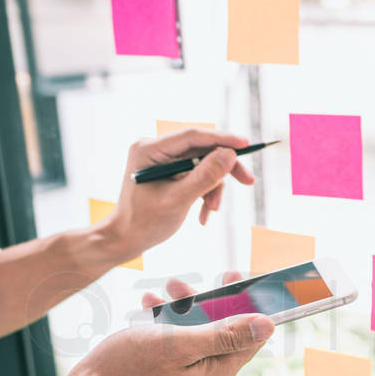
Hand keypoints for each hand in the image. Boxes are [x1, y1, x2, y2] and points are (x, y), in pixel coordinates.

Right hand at [62, 271, 271, 375]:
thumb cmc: (128, 369)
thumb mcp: (178, 343)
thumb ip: (224, 334)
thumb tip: (268, 325)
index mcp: (217, 374)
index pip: (249, 337)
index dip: (248, 305)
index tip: (237, 277)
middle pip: (222, 333)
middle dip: (207, 302)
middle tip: (187, 281)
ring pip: (196, 335)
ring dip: (183, 309)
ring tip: (164, 291)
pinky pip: (177, 345)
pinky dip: (166, 324)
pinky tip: (148, 308)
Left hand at [104, 128, 256, 259]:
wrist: (127, 239)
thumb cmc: (145, 222)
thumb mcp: (179, 200)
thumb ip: (205, 176)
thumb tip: (230, 154)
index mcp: (149, 149)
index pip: (192, 136)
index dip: (222, 139)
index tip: (246, 144)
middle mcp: (155, 149)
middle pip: (201, 149)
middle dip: (223, 169)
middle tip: (248, 181)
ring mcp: (162, 160)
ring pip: (202, 164)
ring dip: (213, 188)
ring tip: (211, 211)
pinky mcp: (169, 172)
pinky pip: (196, 175)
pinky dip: (204, 193)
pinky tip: (203, 214)